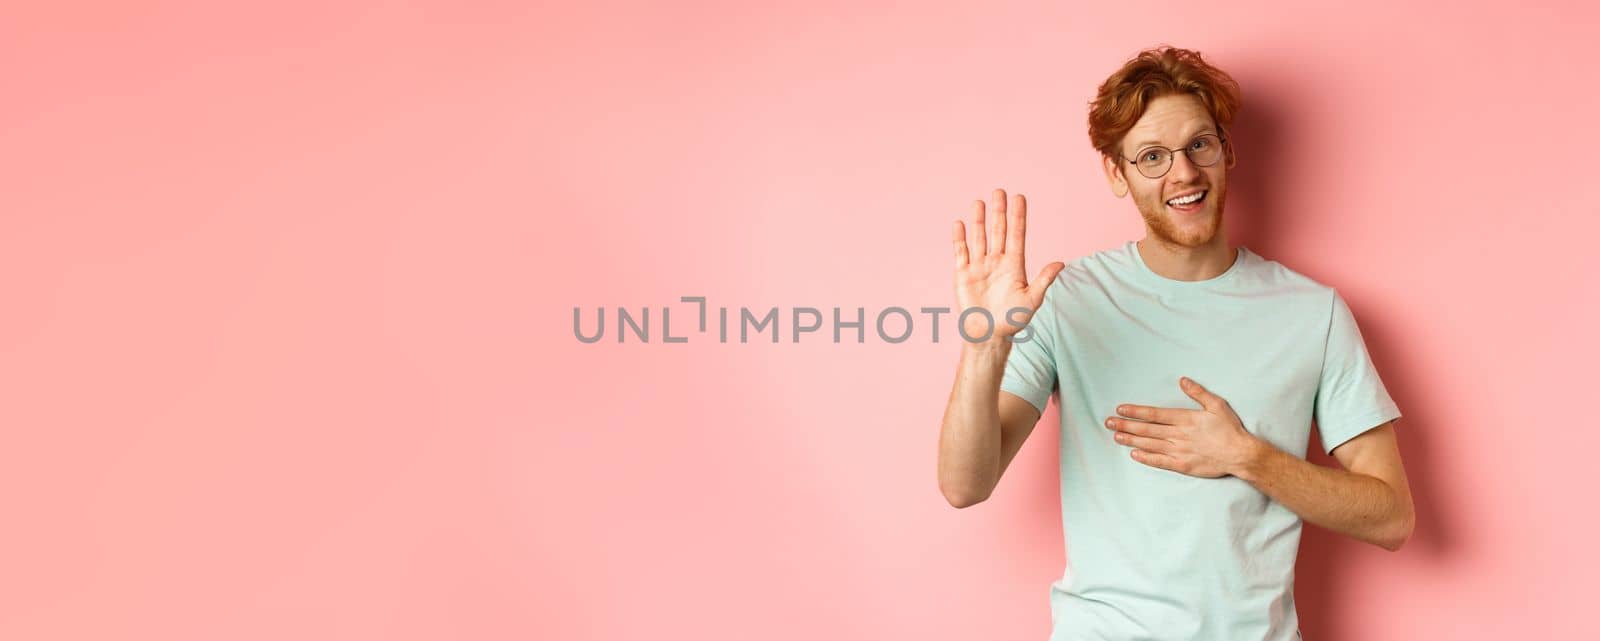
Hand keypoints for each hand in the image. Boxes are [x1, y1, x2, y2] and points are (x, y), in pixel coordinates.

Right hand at [952, 188, 1064, 343]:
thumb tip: (1060, 263)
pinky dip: (960, 238)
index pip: (1017, 235)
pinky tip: (960, 223)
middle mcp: (997, 261)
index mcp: (1014, 265)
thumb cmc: (1012, 320)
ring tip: (979, 201)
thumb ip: (1043, 280)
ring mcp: (979, 266)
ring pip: (979, 237)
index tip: (1019, 198)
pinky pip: (961, 252)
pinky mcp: (963, 274)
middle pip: (998, 231)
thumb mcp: (1032, 300)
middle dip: (999, 211)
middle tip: (999, 191)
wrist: (988, 335)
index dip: (1018, 216)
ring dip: (978, 220)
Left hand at [1103, 377, 1262, 477]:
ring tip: (1116, 436)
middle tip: (1108, 422)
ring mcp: (1178, 451)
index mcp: (1184, 418)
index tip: (1120, 409)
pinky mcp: (1182, 465)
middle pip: (1146, 429)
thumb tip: (1183, 380)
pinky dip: (1145, 458)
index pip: (1153, 414)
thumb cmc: (1230, 429)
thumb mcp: (1217, 405)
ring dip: (1131, 440)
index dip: (1135, 412)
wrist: (1240, 454)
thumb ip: (1198, 392)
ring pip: (1149, 444)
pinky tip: (1133, 454)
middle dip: (1125, 425)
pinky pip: (1159, 461)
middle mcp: (1178, 434)